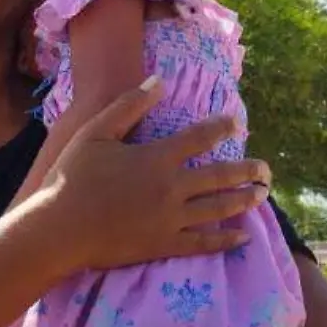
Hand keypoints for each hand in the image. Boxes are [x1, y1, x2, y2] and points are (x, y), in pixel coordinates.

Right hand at [31, 76, 271, 273]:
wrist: (59, 229)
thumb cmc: (72, 178)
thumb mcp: (95, 132)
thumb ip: (128, 106)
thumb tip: (159, 81)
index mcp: (157, 157)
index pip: (199, 138)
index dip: (220, 129)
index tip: (235, 124)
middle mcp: (172, 188)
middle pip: (219, 176)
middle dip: (246, 171)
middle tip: (267, 169)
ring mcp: (171, 220)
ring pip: (218, 209)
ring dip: (243, 200)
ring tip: (261, 195)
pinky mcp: (164, 245)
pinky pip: (203, 244)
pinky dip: (225, 240)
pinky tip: (242, 237)